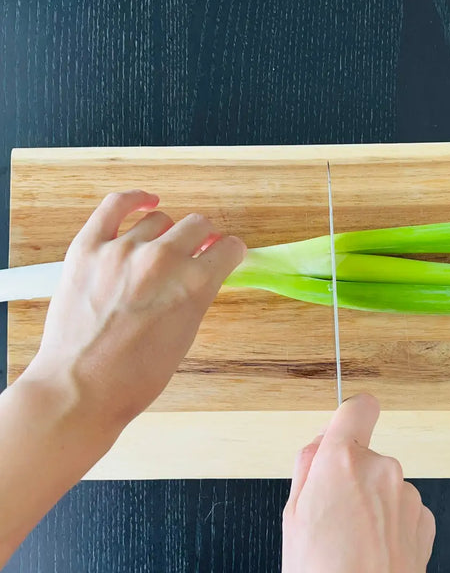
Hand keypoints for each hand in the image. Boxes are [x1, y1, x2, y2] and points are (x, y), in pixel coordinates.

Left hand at [34, 189, 245, 426]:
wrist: (81, 387)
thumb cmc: (138, 375)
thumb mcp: (186, 334)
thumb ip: (197, 294)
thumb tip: (201, 271)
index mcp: (195, 284)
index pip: (227, 248)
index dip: (229, 252)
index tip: (225, 254)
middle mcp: (163, 259)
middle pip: (198, 225)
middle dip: (204, 238)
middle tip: (197, 251)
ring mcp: (123, 249)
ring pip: (159, 219)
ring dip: (167, 233)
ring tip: (160, 250)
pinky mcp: (88, 247)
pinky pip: (115, 205)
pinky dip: (134, 199)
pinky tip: (145, 201)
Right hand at [282, 394, 434, 572]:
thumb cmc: (320, 572)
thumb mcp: (293, 515)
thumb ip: (307, 466)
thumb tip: (319, 442)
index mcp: (342, 461)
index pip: (357, 408)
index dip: (351, 413)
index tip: (348, 421)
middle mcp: (381, 469)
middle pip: (364, 454)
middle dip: (350, 474)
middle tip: (334, 512)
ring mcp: (407, 495)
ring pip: (383, 482)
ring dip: (372, 500)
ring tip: (353, 538)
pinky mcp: (424, 520)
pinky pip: (402, 506)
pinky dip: (391, 520)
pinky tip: (375, 547)